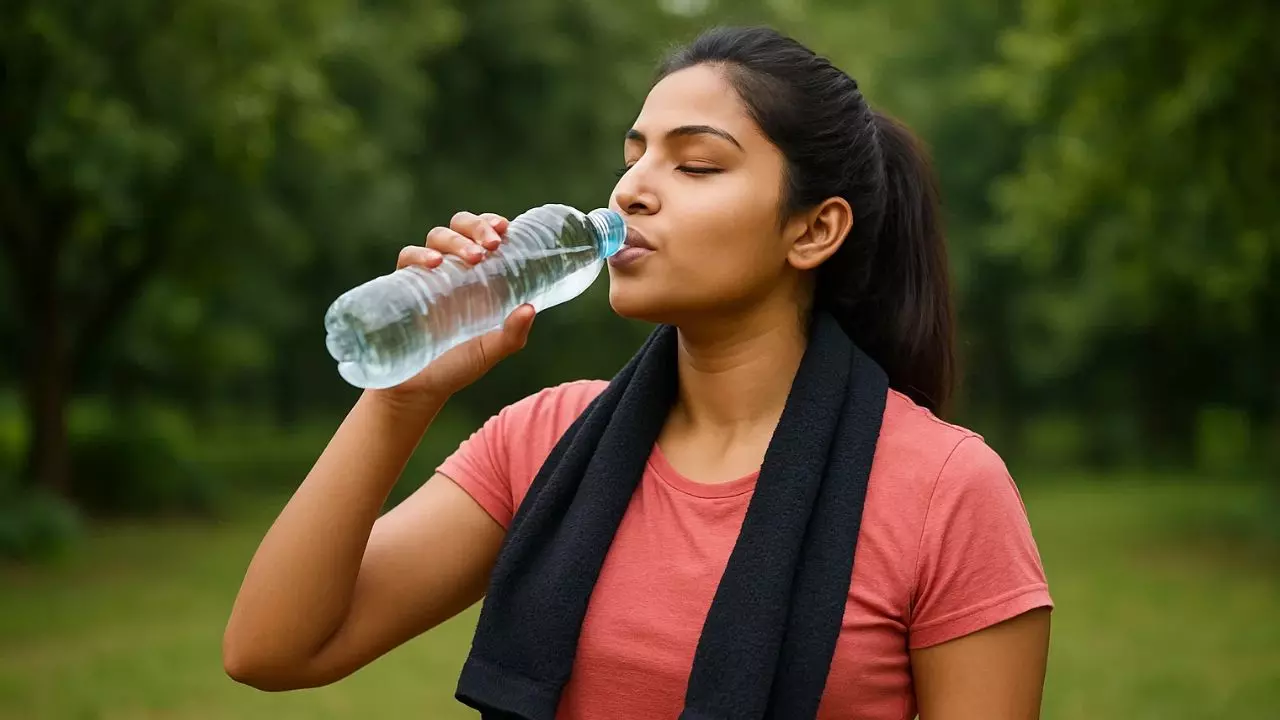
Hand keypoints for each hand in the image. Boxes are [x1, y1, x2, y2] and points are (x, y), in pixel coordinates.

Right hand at [373, 211, 534, 404]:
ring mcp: (425, 276)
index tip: (505, 227)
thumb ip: (512, 334)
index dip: (490, 224)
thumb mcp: (489, 351)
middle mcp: (451, 271)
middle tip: (492, 244)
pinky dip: (419, 255)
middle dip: (475, 227)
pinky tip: (434, 264)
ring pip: (436, 237)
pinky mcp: (402, 287)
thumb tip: (530, 307)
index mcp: (475, 277)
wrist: (416, 391)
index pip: (482, 236)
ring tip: (473, 257)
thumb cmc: (455, 367)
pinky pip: (406, 258)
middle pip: (459, 227)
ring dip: (455, 240)